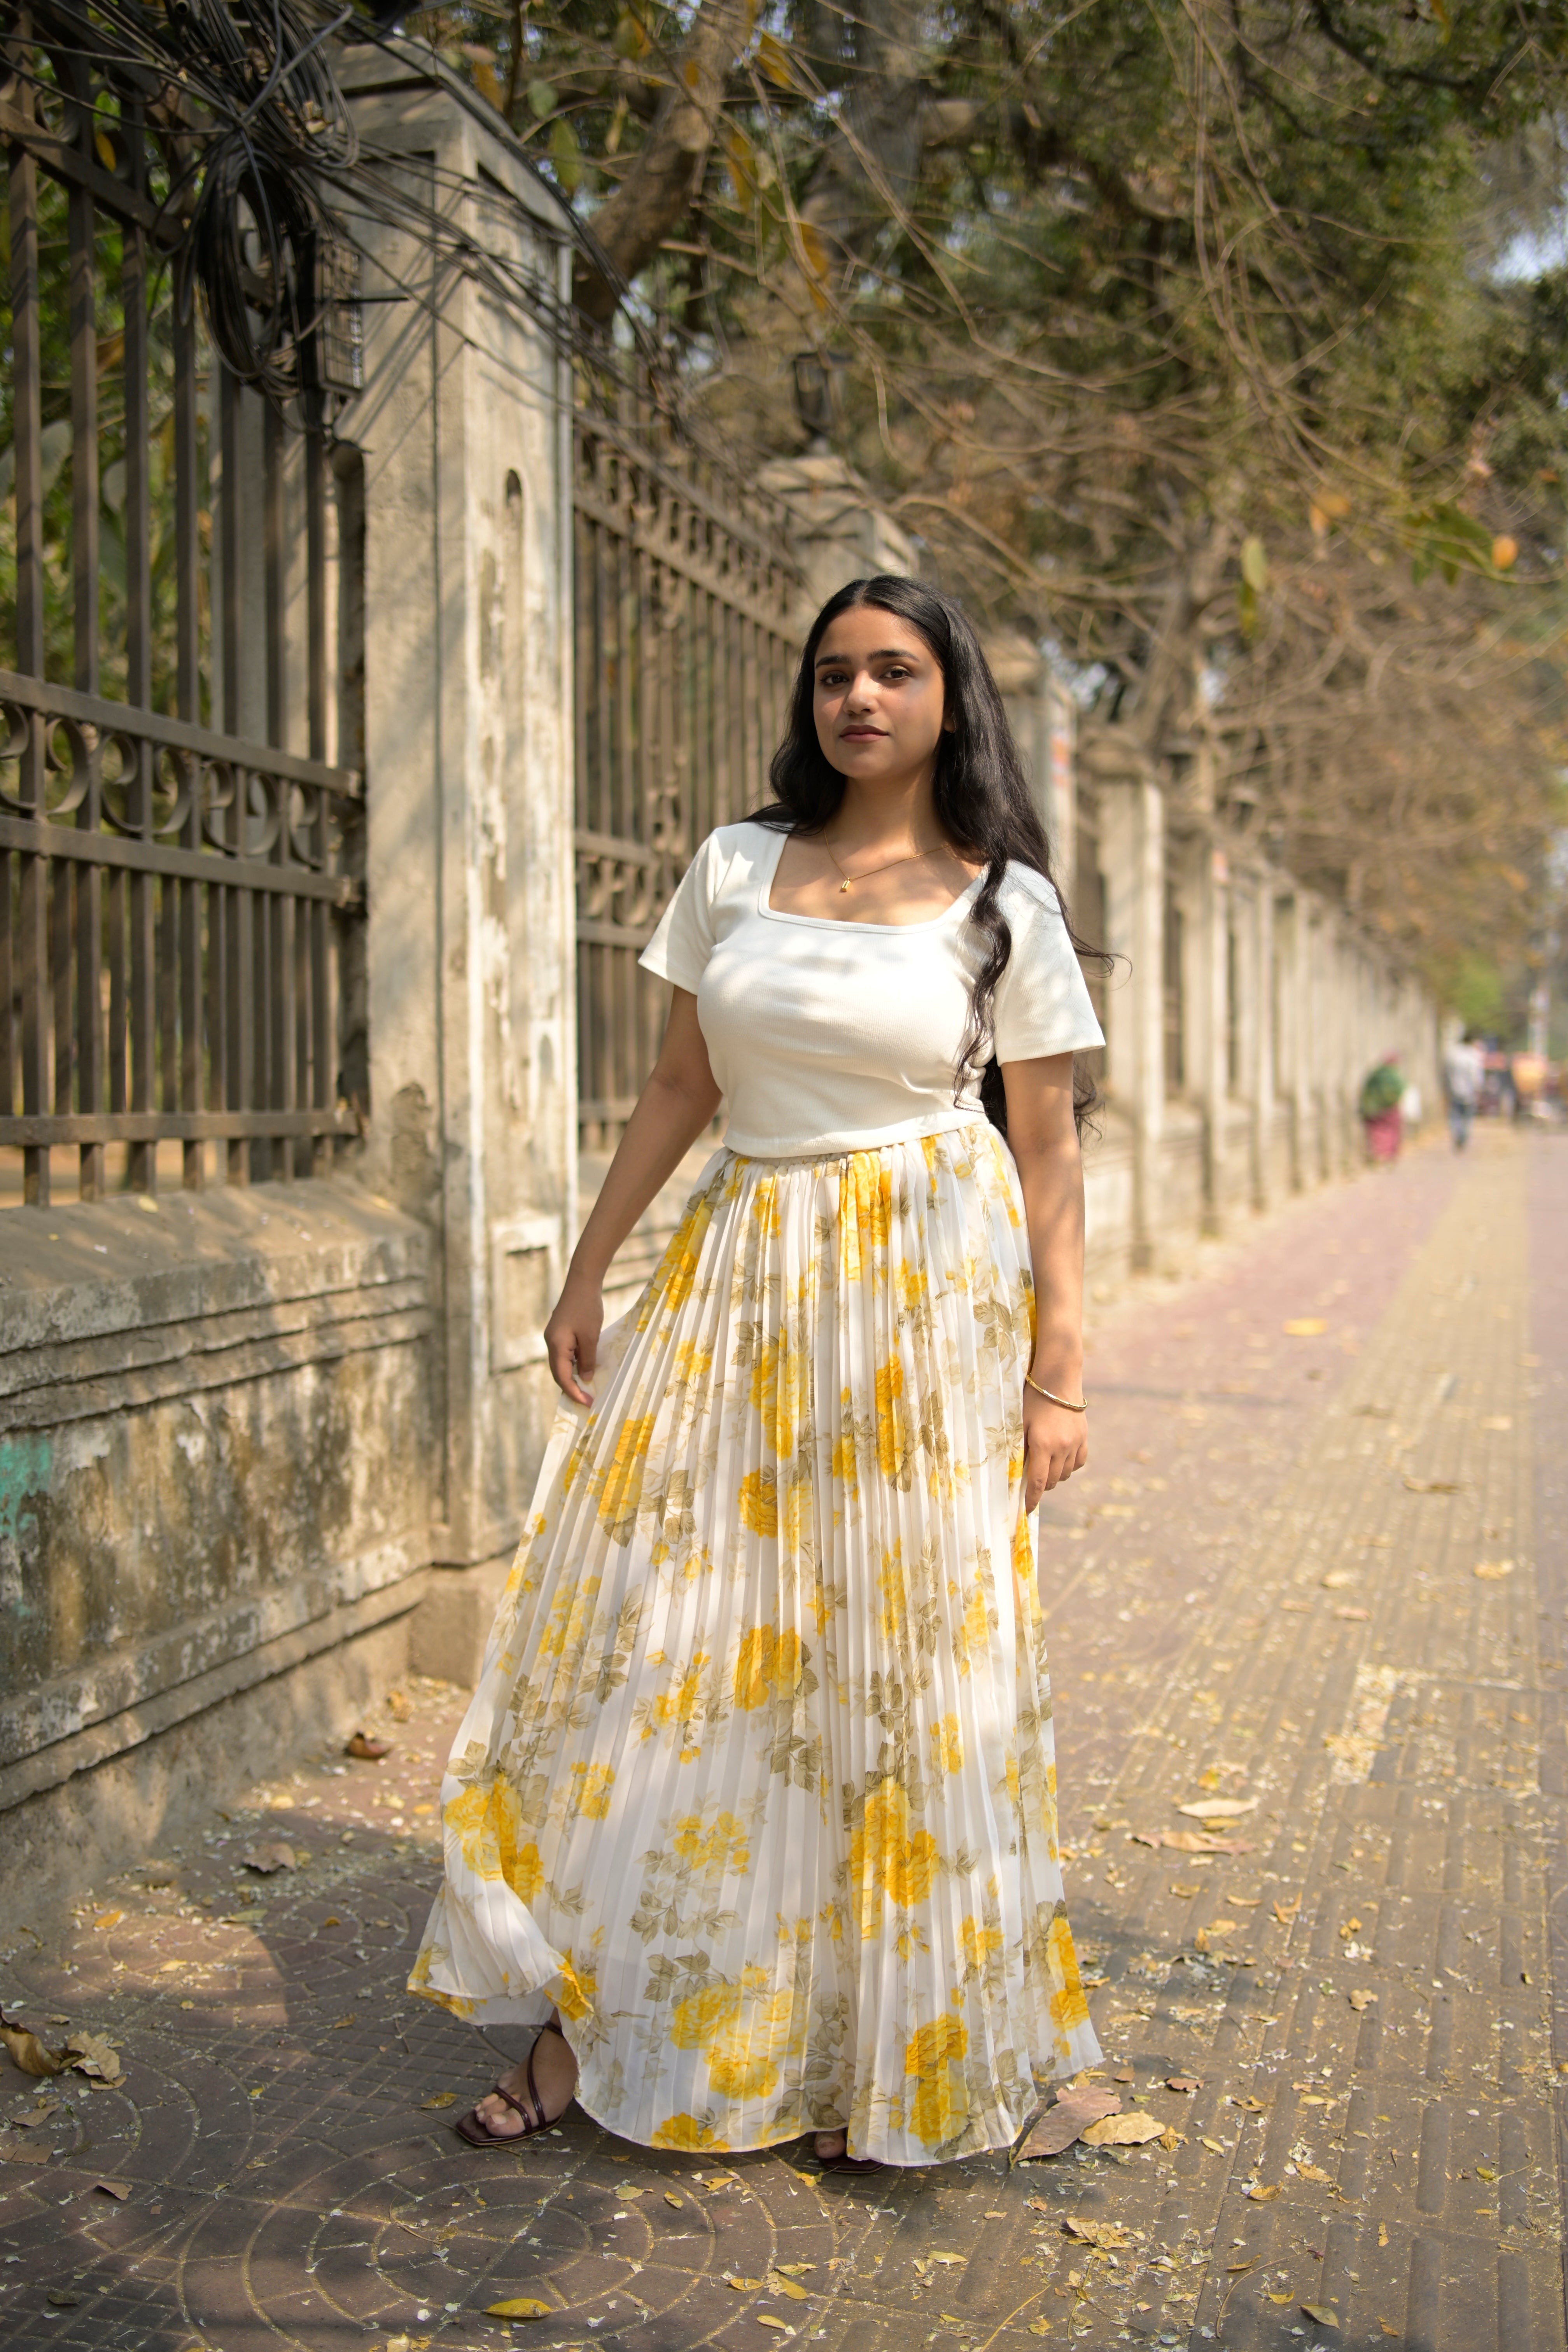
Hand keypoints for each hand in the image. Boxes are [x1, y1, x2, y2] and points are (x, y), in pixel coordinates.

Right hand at [544, 1270, 603, 1405]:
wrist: (582, 1283)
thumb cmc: (587, 1308)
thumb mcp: (591, 1337)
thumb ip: (587, 1359)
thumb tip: (585, 1378)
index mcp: (556, 1345)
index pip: (562, 1377)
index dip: (574, 1392)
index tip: (587, 1403)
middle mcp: (551, 1343)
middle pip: (558, 1373)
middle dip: (571, 1389)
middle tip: (586, 1400)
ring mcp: (553, 1337)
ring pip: (560, 1364)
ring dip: (571, 1378)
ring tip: (586, 1389)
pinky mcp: (559, 1333)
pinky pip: (564, 1355)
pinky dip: (572, 1366)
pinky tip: (584, 1369)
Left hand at [1023, 1386, 1087, 1507]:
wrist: (1058, 1380)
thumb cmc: (1033, 1400)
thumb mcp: (1021, 1424)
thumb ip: (1022, 1449)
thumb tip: (1020, 1471)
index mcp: (1042, 1445)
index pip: (1039, 1482)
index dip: (1033, 1499)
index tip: (1028, 1509)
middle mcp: (1061, 1447)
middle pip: (1053, 1480)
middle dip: (1043, 1486)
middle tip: (1034, 1482)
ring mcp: (1075, 1443)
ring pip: (1066, 1473)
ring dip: (1056, 1476)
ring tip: (1046, 1468)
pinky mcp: (1084, 1438)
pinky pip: (1078, 1462)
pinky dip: (1069, 1466)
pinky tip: (1061, 1460)